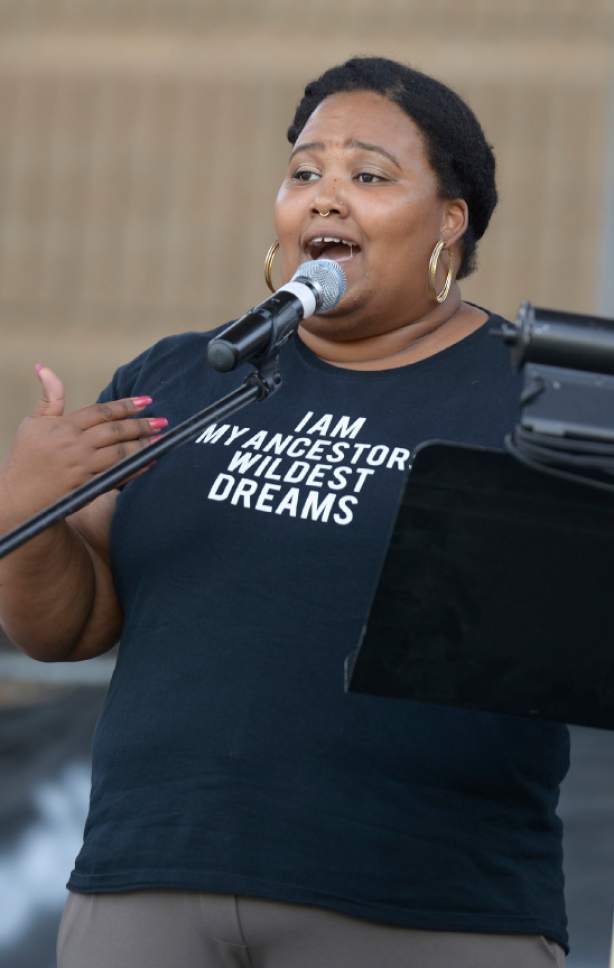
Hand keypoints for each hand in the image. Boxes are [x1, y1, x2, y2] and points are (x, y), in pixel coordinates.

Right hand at [0, 364, 164, 521]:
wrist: (19, 495)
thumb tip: (43, 366)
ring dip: (142, 445)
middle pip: (115, 431)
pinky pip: (116, 475)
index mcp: (64, 426)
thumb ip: (49, 397)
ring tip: (162, 439)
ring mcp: (82, 466)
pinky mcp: (87, 486)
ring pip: (119, 453)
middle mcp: (75, 445)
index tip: (147, 400)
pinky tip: (150, 462)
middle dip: (141, 425)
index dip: (125, 405)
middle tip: (163, 420)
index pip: (101, 411)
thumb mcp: (33, 422)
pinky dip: (135, 469)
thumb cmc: (26, 456)